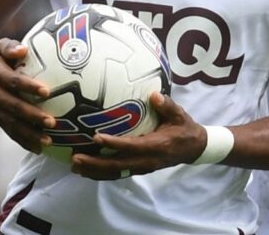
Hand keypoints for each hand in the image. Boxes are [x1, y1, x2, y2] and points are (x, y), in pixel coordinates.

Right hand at [0, 38, 55, 152]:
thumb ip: (10, 47)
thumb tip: (23, 50)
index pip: (13, 81)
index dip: (28, 86)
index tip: (46, 91)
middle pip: (12, 106)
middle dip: (32, 115)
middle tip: (51, 122)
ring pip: (10, 123)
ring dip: (29, 133)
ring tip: (48, 140)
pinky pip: (9, 131)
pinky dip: (23, 141)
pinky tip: (39, 148)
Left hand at [71, 92, 206, 179]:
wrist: (193, 148)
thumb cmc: (184, 128)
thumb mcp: (179, 114)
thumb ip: (167, 106)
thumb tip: (153, 94)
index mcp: (156, 146)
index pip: (131, 146)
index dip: (113, 143)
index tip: (96, 137)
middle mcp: (147, 160)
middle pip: (118, 165)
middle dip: (95, 164)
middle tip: (76, 158)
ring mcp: (142, 167)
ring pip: (115, 173)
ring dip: (94, 171)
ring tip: (75, 166)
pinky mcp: (139, 169)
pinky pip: (118, 174)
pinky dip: (101, 174)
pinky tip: (87, 171)